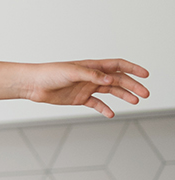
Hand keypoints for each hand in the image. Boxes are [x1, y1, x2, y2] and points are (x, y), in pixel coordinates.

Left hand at [21, 59, 149, 117]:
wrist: (33, 84)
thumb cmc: (49, 74)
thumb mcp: (71, 72)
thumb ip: (91, 75)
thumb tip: (109, 80)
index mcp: (92, 66)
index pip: (117, 65)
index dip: (133, 69)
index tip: (145, 75)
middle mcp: (91, 76)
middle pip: (118, 80)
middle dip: (132, 86)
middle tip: (145, 94)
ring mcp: (86, 87)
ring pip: (110, 92)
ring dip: (123, 96)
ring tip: (135, 101)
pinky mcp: (79, 98)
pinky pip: (96, 104)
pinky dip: (104, 108)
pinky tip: (111, 114)